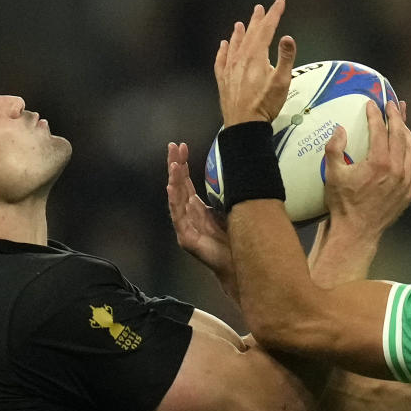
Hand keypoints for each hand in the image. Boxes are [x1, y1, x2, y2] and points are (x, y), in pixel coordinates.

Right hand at [166, 142, 233, 279]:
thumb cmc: (235, 239)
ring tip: (173, 163)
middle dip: (175, 166)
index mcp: (197, 208)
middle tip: (173, 146)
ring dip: (174, 179)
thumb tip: (232, 170)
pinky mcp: (186, 238)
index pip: (186, 182)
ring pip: (176, 198)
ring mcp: (185, 226)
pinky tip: (171, 187)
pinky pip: (178, 216)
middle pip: (178, 186)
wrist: (239, 264)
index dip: (183, 165)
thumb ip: (223, 194)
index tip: (182, 146)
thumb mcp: (230, 209)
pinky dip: (174, 201)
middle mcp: (188, 215)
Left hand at [214, 0, 296, 125]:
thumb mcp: (282, 82)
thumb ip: (286, 58)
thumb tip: (287, 37)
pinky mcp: (223, 80)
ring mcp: (229, 69)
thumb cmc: (265, 104)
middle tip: (260, 8)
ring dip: (239, 33)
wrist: (244, 125)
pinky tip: (223, 45)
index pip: (267, 29)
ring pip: (234, 44)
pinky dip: (223, 50)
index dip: (274, 14)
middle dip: (257, 20)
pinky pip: (221, 60)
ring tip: (241, 23)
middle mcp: (240, 58)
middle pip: (250, 34)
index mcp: (256, 56)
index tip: (280, 1)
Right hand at [322, 99, 410, 241]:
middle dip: (396, 117)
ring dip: (407, 131)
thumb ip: (334, 149)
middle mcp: (397, 169)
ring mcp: (406, 180)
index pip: (380, 130)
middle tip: (392, 104)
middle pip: (401, 135)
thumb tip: (340, 129)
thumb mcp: (332, 174)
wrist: (357, 232)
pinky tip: (406, 144)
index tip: (372, 104)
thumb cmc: (343, 203)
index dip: (376, 115)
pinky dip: (410, 150)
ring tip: (402, 119)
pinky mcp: (409, 190)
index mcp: (379, 162)